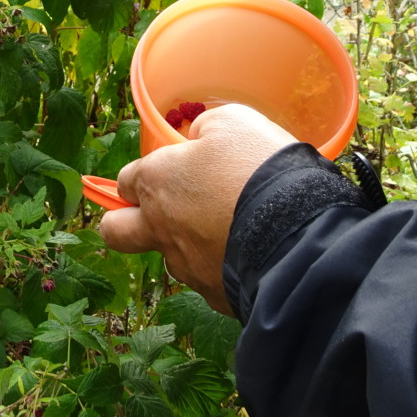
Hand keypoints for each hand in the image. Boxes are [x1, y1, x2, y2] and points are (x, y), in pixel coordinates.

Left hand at [99, 104, 297, 313]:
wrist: (301, 229)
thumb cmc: (260, 166)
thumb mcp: (233, 121)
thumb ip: (205, 129)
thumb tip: (199, 142)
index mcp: (156, 181)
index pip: (126, 181)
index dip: (144, 176)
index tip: (168, 174)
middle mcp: (159, 226)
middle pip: (114, 231)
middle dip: (124, 222)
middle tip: (156, 214)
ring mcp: (185, 265)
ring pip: (170, 256)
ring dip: (187, 244)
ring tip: (229, 229)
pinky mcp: (213, 294)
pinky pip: (208, 280)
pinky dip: (222, 267)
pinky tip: (249, 253)